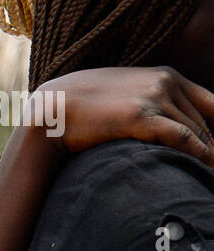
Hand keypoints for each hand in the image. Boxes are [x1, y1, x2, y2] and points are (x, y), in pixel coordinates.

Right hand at [40, 66, 213, 169]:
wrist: (52, 109)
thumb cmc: (83, 107)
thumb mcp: (124, 95)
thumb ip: (149, 103)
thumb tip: (162, 126)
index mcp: (166, 75)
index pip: (211, 104)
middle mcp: (165, 82)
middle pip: (205, 122)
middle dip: (213, 147)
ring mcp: (154, 97)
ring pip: (198, 132)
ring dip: (209, 156)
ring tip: (211, 175)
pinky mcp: (142, 116)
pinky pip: (183, 139)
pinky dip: (199, 156)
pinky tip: (204, 168)